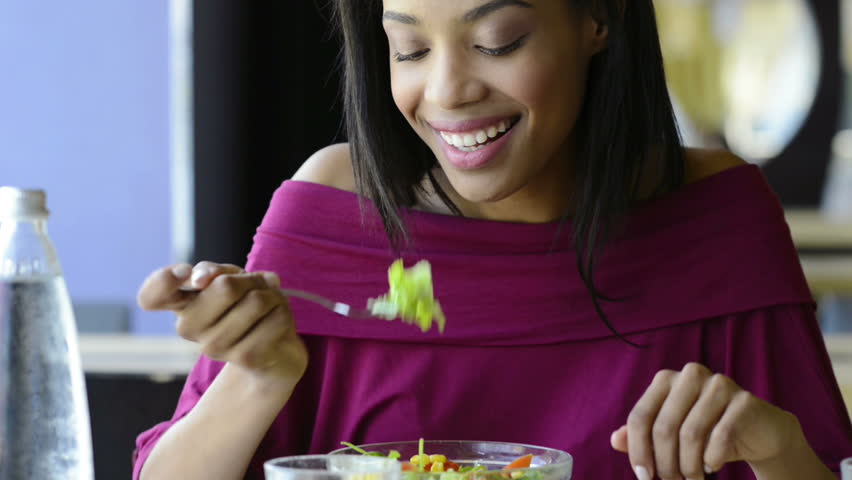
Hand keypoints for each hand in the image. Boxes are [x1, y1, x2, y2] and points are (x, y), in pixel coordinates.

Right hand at [137, 261, 307, 387]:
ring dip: (273, 297)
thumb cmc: (247, 306)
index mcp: (182, 304)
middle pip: (224, 286)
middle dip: (251, 280)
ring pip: (256, 301)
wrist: (274, 350)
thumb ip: (218, 272)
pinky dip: (283, 313)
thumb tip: (206, 277)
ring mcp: (214, 347)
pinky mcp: (245, 358)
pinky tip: (276, 322)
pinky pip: (275, 319)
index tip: (186, 274)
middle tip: (256, 288)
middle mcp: (189, 328)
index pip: (151, 296)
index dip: (163, 280)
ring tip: (269, 306)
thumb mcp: (233, 279)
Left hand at [610, 363, 803, 479]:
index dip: (637, 451)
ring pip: (690, 434)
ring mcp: (719, 384)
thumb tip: (615, 440)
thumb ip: (642, 436)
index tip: (643, 477)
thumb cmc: (709, 433)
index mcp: (666, 379)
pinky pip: (720, 437)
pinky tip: (712, 467)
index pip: (640, 417)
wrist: (760, 433)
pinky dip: (712, 459)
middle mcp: (690, 375)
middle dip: (665, 464)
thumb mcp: (673, 435)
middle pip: (663, 428)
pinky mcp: (744, 401)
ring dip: (689, 467)